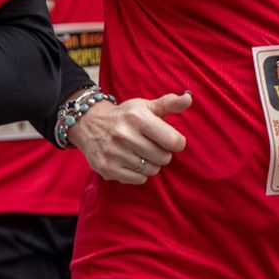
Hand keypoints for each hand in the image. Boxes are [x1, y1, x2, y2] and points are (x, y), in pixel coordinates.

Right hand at [67, 92, 190, 184]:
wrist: (89, 124)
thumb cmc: (124, 115)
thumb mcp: (145, 106)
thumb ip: (169, 103)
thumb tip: (189, 98)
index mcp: (137, 117)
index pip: (173, 141)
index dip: (176, 142)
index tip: (170, 140)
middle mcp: (124, 135)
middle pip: (164, 158)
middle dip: (162, 153)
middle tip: (152, 146)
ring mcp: (114, 153)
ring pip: (152, 170)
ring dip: (151, 164)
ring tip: (141, 153)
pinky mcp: (107, 168)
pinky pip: (138, 180)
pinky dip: (139, 174)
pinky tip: (131, 161)